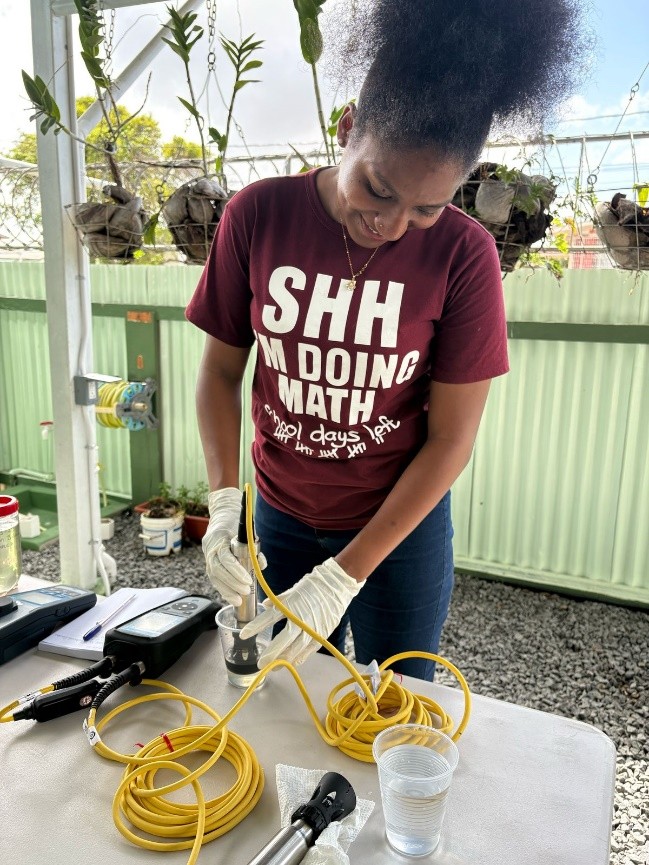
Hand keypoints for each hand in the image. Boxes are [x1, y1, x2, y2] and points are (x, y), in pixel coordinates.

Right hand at [201, 487, 265, 604]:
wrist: (222, 515)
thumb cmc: (235, 522)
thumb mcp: (245, 531)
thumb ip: (253, 547)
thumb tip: (261, 564)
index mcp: (218, 538)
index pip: (225, 558)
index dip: (236, 570)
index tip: (248, 579)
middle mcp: (210, 548)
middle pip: (217, 570)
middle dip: (232, 583)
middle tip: (246, 590)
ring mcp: (207, 556)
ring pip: (214, 576)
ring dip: (227, 590)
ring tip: (239, 599)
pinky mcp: (208, 563)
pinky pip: (214, 579)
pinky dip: (223, 589)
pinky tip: (232, 598)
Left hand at [239, 558, 364, 666]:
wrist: (337, 585)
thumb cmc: (313, 585)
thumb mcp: (293, 590)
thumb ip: (278, 600)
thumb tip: (265, 605)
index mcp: (290, 605)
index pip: (268, 619)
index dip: (254, 627)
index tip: (243, 635)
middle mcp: (300, 619)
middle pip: (282, 641)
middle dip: (270, 654)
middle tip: (260, 664)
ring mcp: (312, 628)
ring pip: (296, 649)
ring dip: (284, 659)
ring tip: (274, 667)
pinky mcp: (322, 634)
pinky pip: (309, 650)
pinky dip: (300, 657)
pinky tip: (292, 662)